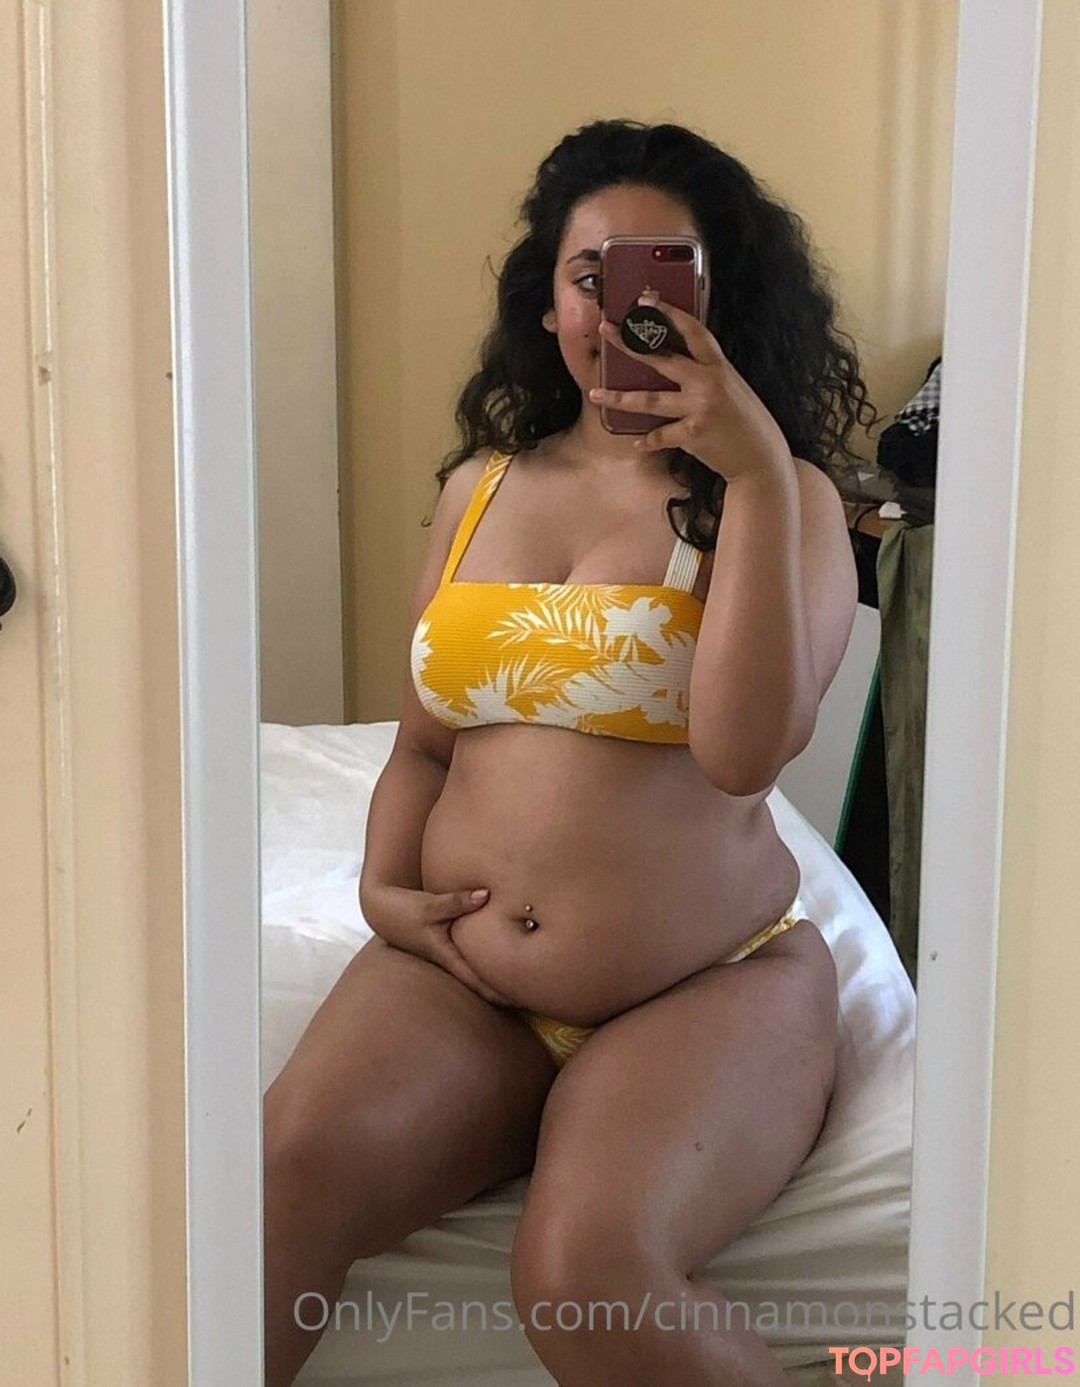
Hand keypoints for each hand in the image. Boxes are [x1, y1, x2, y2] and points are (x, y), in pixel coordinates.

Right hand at [359, 882, 514, 1006]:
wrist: (379, 909)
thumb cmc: (402, 910)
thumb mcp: (429, 905)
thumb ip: (458, 901)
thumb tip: (487, 894)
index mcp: (447, 957)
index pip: (479, 983)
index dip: (502, 994)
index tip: (524, 1001)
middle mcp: (449, 960)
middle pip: (482, 983)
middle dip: (506, 991)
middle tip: (536, 996)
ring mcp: (447, 955)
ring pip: (477, 971)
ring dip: (497, 977)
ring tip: (525, 982)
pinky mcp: (446, 945)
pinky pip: (471, 958)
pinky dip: (486, 961)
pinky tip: (501, 958)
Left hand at [589, 289, 791, 481]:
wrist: (760, 457)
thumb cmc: (744, 421)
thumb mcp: (730, 387)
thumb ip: (705, 373)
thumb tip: (675, 363)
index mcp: (718, 365)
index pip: (692, 330)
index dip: (669, 312)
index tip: (646, 300)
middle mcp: (709, 382)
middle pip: (662, 359)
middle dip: (630, 344)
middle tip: (605, 330)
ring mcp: (700, 407)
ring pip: (651, 400)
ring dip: (620, 399)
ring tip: (595, 394)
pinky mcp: (694, 434)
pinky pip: (661, 435)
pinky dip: (648, 440)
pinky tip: (637, 442)